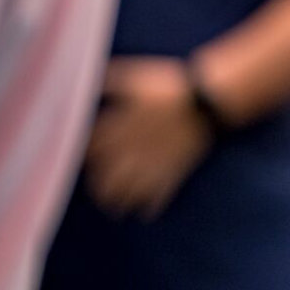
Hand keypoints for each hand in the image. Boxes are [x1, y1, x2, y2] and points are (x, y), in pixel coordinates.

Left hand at [85, 56, 214, 219]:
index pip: (92, 150)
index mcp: (121, 128)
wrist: (208, 100)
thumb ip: (111, 81)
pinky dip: (150, 208)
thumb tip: (85, 81)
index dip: (84, 157)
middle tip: (96, 190)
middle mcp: (132, 150)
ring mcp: (152, 163)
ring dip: (118, 202)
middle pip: (106, 178)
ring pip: (128, 192)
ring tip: (114, 207)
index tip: (82, 159)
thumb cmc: (171, 86)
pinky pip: (158, 197)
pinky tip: (144, 213)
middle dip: (97, 188)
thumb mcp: (137, 77)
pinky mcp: (173, 171)